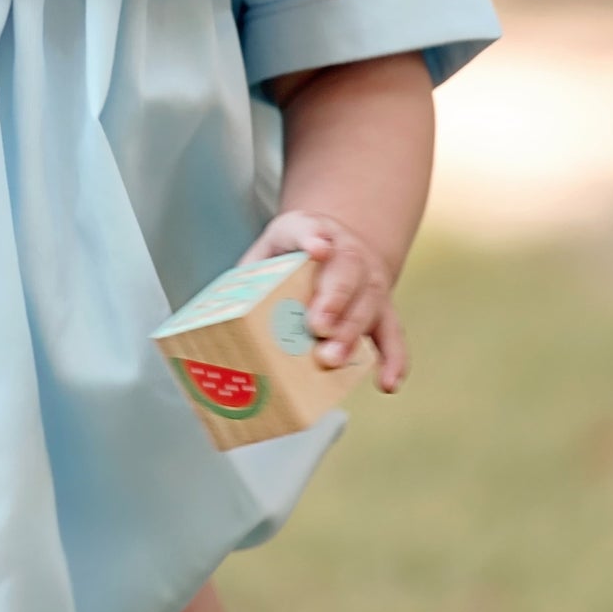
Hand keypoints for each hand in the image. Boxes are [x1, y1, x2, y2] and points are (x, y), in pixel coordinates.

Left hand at [239, 210, 408, 393]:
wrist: (336, 242)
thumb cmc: (292, 254)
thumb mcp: (268, 249)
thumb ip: (250, 274)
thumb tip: (219, 315)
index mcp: (311, 229)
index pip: (309, 228)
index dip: (313, 237)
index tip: (317, 248)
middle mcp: (347, 250)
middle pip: (347, 271)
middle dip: (333, 299)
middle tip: (316, 325)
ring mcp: (369, 279)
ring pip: (369, 302)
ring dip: (351, 331)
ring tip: (331, 357)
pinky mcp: (383, 308)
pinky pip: (393, 334)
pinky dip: (393, 359)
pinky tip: (386, 383)